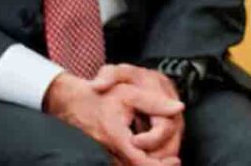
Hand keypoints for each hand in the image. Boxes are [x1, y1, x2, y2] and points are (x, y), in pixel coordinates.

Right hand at [43, 71, 182, 165]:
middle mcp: (107, 151)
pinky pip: (120, 164)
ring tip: (164, 161)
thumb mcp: (130, 93)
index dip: (158, 165)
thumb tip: (179, 108)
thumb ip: (155, 103)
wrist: (71, 101)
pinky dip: (135, 163)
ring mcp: (102, 155)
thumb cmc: (101, 95)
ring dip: (145, 165)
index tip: (175, 161)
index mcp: (115, 137)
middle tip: (173, 162)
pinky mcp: (101, 155)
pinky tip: (147, 158)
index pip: (139, 161)